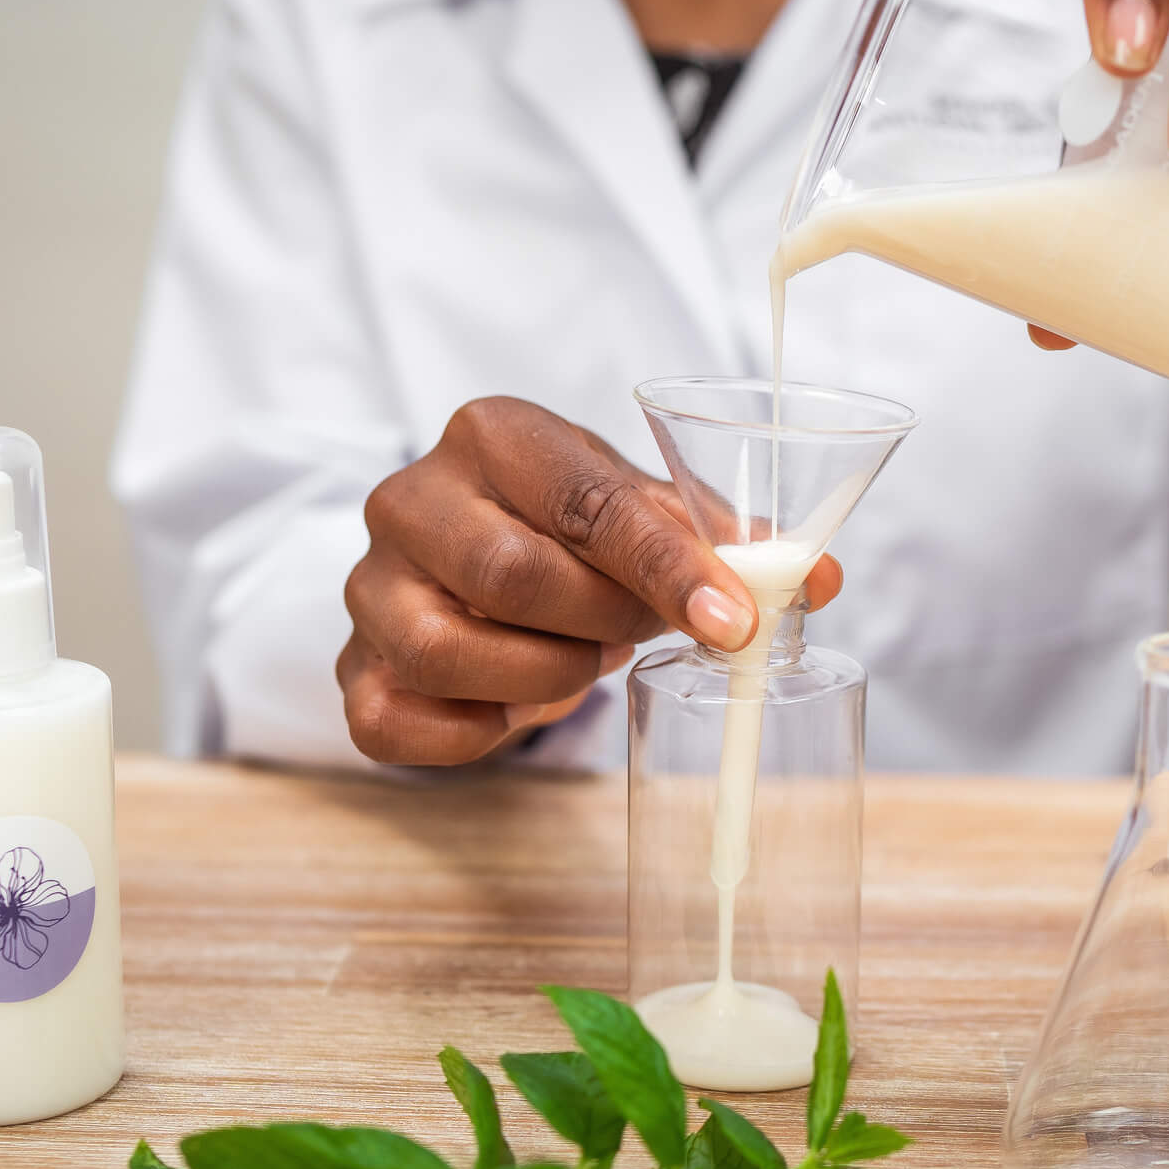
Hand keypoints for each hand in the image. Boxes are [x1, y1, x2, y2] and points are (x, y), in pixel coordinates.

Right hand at [339, 397, 843, 764]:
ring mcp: (368, 588)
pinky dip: (477, 734)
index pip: (586, 500)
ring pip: (451, 650)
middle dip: (603, 622)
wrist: (465, 565)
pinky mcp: (351, 671)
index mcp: (492, 435)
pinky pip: (402, 724)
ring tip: (578, 660)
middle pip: (514, 576)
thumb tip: (818, 580)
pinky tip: (514, 709)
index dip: (669, 568)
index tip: (734, 621)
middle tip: (636, 633)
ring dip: (544, 676)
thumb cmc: (565, 535)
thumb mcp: (641, 514)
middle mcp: (408, 499)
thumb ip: (724, 542)